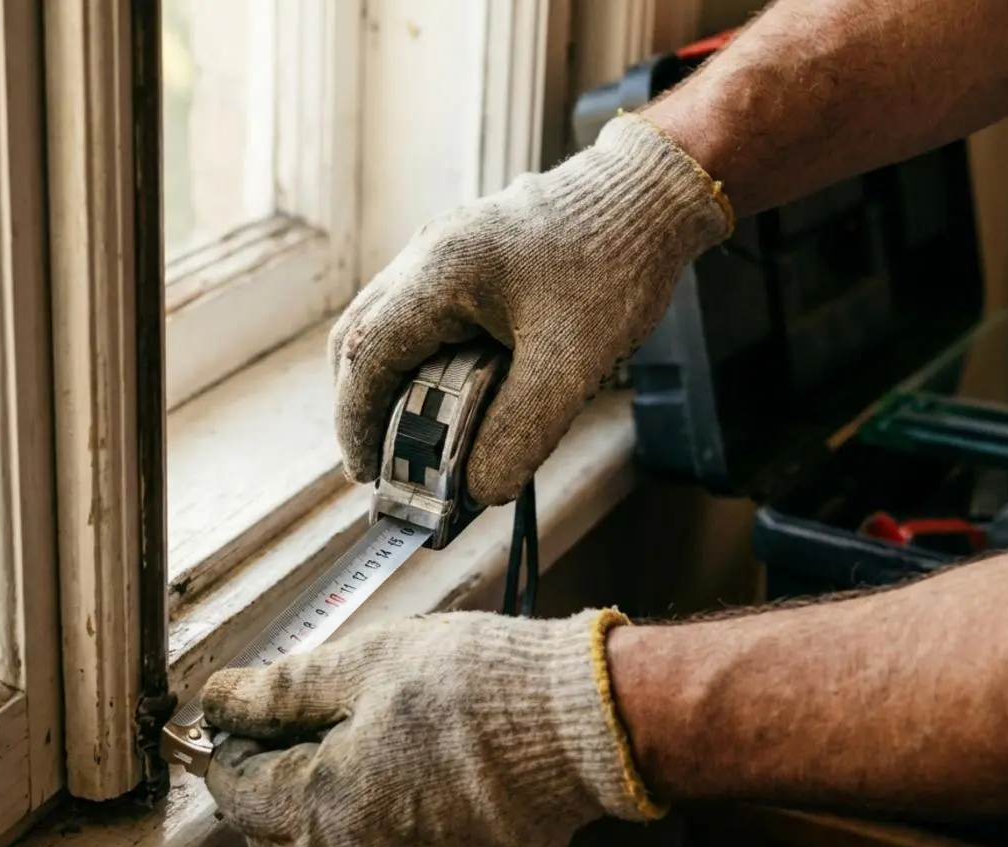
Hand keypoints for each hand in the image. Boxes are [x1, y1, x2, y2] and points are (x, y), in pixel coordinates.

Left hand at [202, 609, 663, 846]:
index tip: (244, 709)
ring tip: (343, 736)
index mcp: (323, 805)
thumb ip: (280, 690)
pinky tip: (392, 767)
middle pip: (268, 833)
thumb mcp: (363, 663)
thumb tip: (222, 699)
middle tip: (284, 723)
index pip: (235, 790)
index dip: (230, 742)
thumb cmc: (478, 688)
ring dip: (309, 803)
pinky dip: (363, 820)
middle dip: (261, 781)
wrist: (579, 726)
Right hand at [330, 114, 733, 504]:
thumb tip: (477, 488)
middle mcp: (427, 254)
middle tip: (387, 462)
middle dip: (365, 406)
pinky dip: (422, 358)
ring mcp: (443, 249)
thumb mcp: (570, 366)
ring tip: (419, 435)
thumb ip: (519, 432)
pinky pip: (420, 312)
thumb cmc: (613, 269)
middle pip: (358, 338)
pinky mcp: (466, 254)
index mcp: (439, 275)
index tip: (371, 474)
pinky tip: (455, 389)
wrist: (649, 196)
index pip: (365, 356)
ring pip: (386, 323)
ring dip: (393, 382)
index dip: (358, 422)